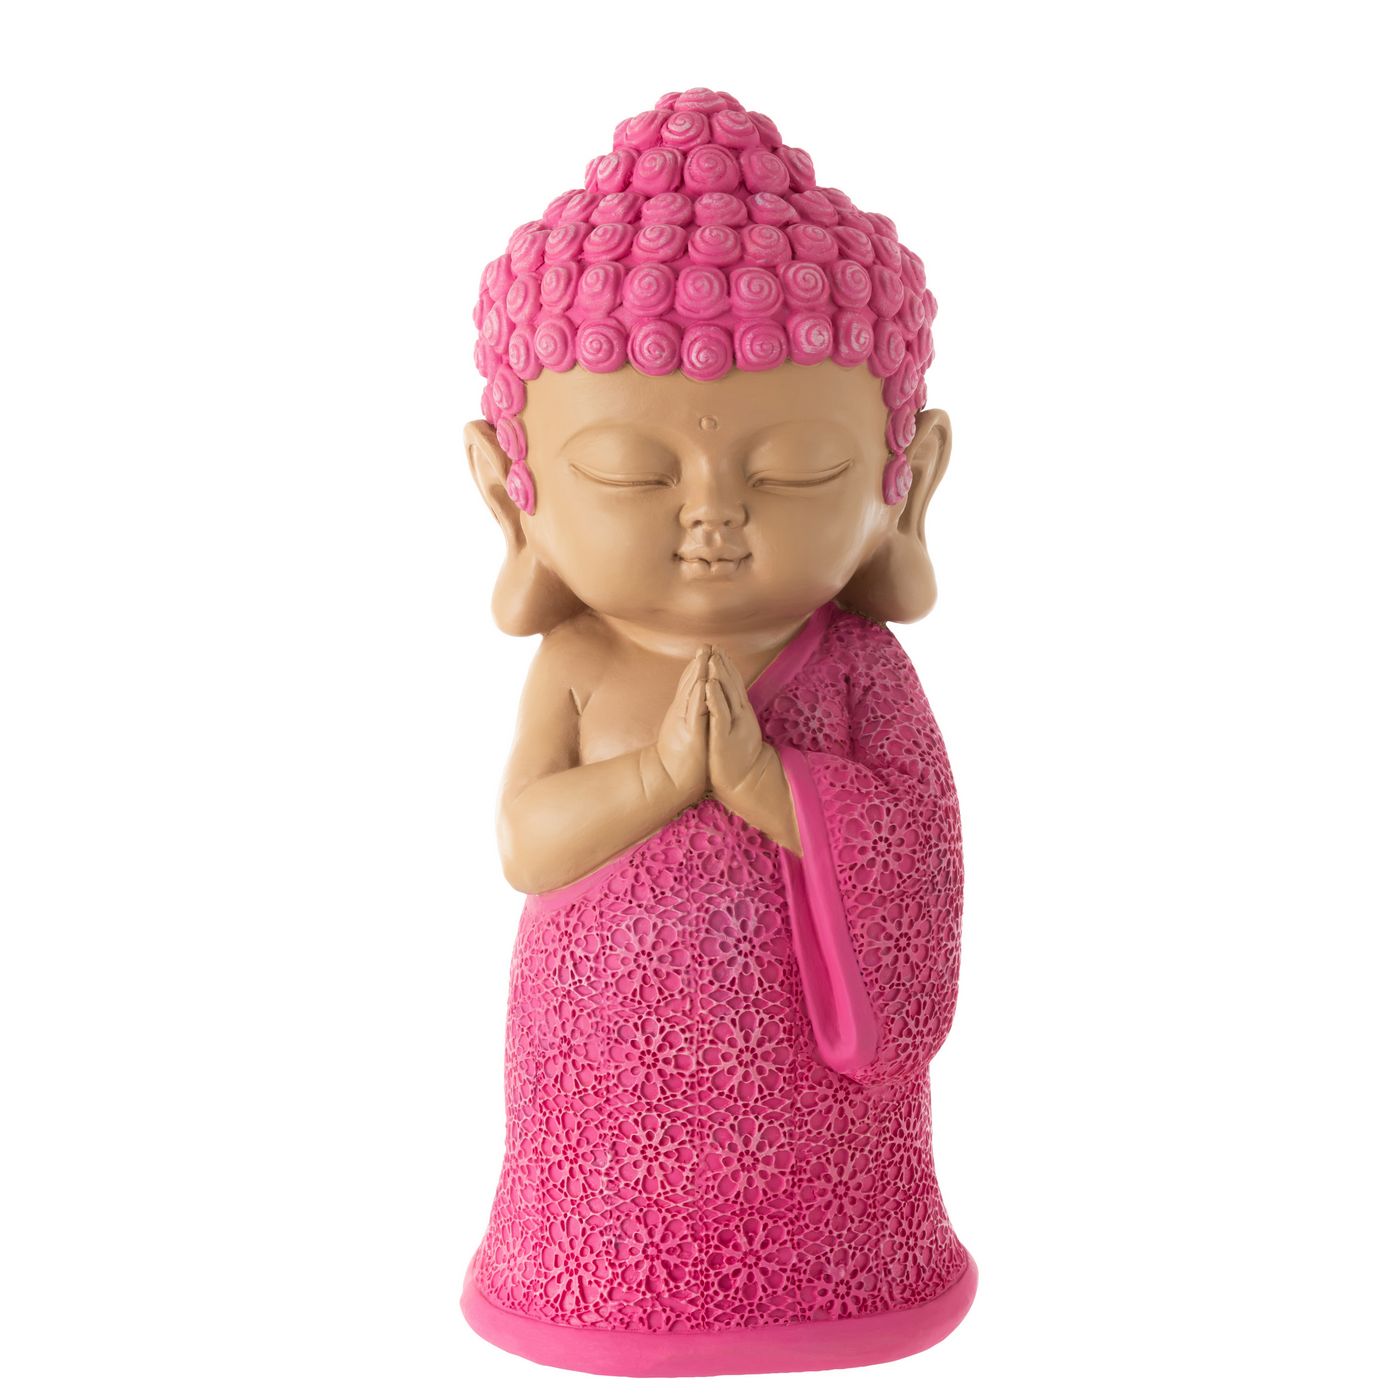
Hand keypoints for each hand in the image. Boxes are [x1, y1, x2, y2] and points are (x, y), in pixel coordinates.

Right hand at [652, 645, 709, 803]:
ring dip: (698, 672)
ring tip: (704, 654)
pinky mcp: (689, 732)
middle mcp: (681, 712)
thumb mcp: (683, 729)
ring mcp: (684, 721)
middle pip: (690, 682)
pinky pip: (694, 711)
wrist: (667, 778)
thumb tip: (692, 704)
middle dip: (699, 662)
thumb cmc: (677, 756)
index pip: (691, 684)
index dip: (698, 666)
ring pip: (691, 692)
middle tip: (706, 643)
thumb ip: (687, 715)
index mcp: (683, 711)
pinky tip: (704, 682)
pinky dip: (698, 695)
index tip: (707, 649)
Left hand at [705, 647, 765, 798]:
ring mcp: (733, 726)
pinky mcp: (723, 738)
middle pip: (732, 686)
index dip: (728, 668)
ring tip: (712, 658)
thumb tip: (729, 702)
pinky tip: (708, 685)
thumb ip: (733, 714)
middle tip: (716, 646)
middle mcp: (740, 716)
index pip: (734, 686)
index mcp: (740, 713)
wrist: (745, 783)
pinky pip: (719, 715)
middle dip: (724, 665)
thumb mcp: (735, 729)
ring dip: (720, 676)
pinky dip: (714, 698)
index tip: (720, 650)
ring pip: (726, 696)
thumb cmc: (736, 757)